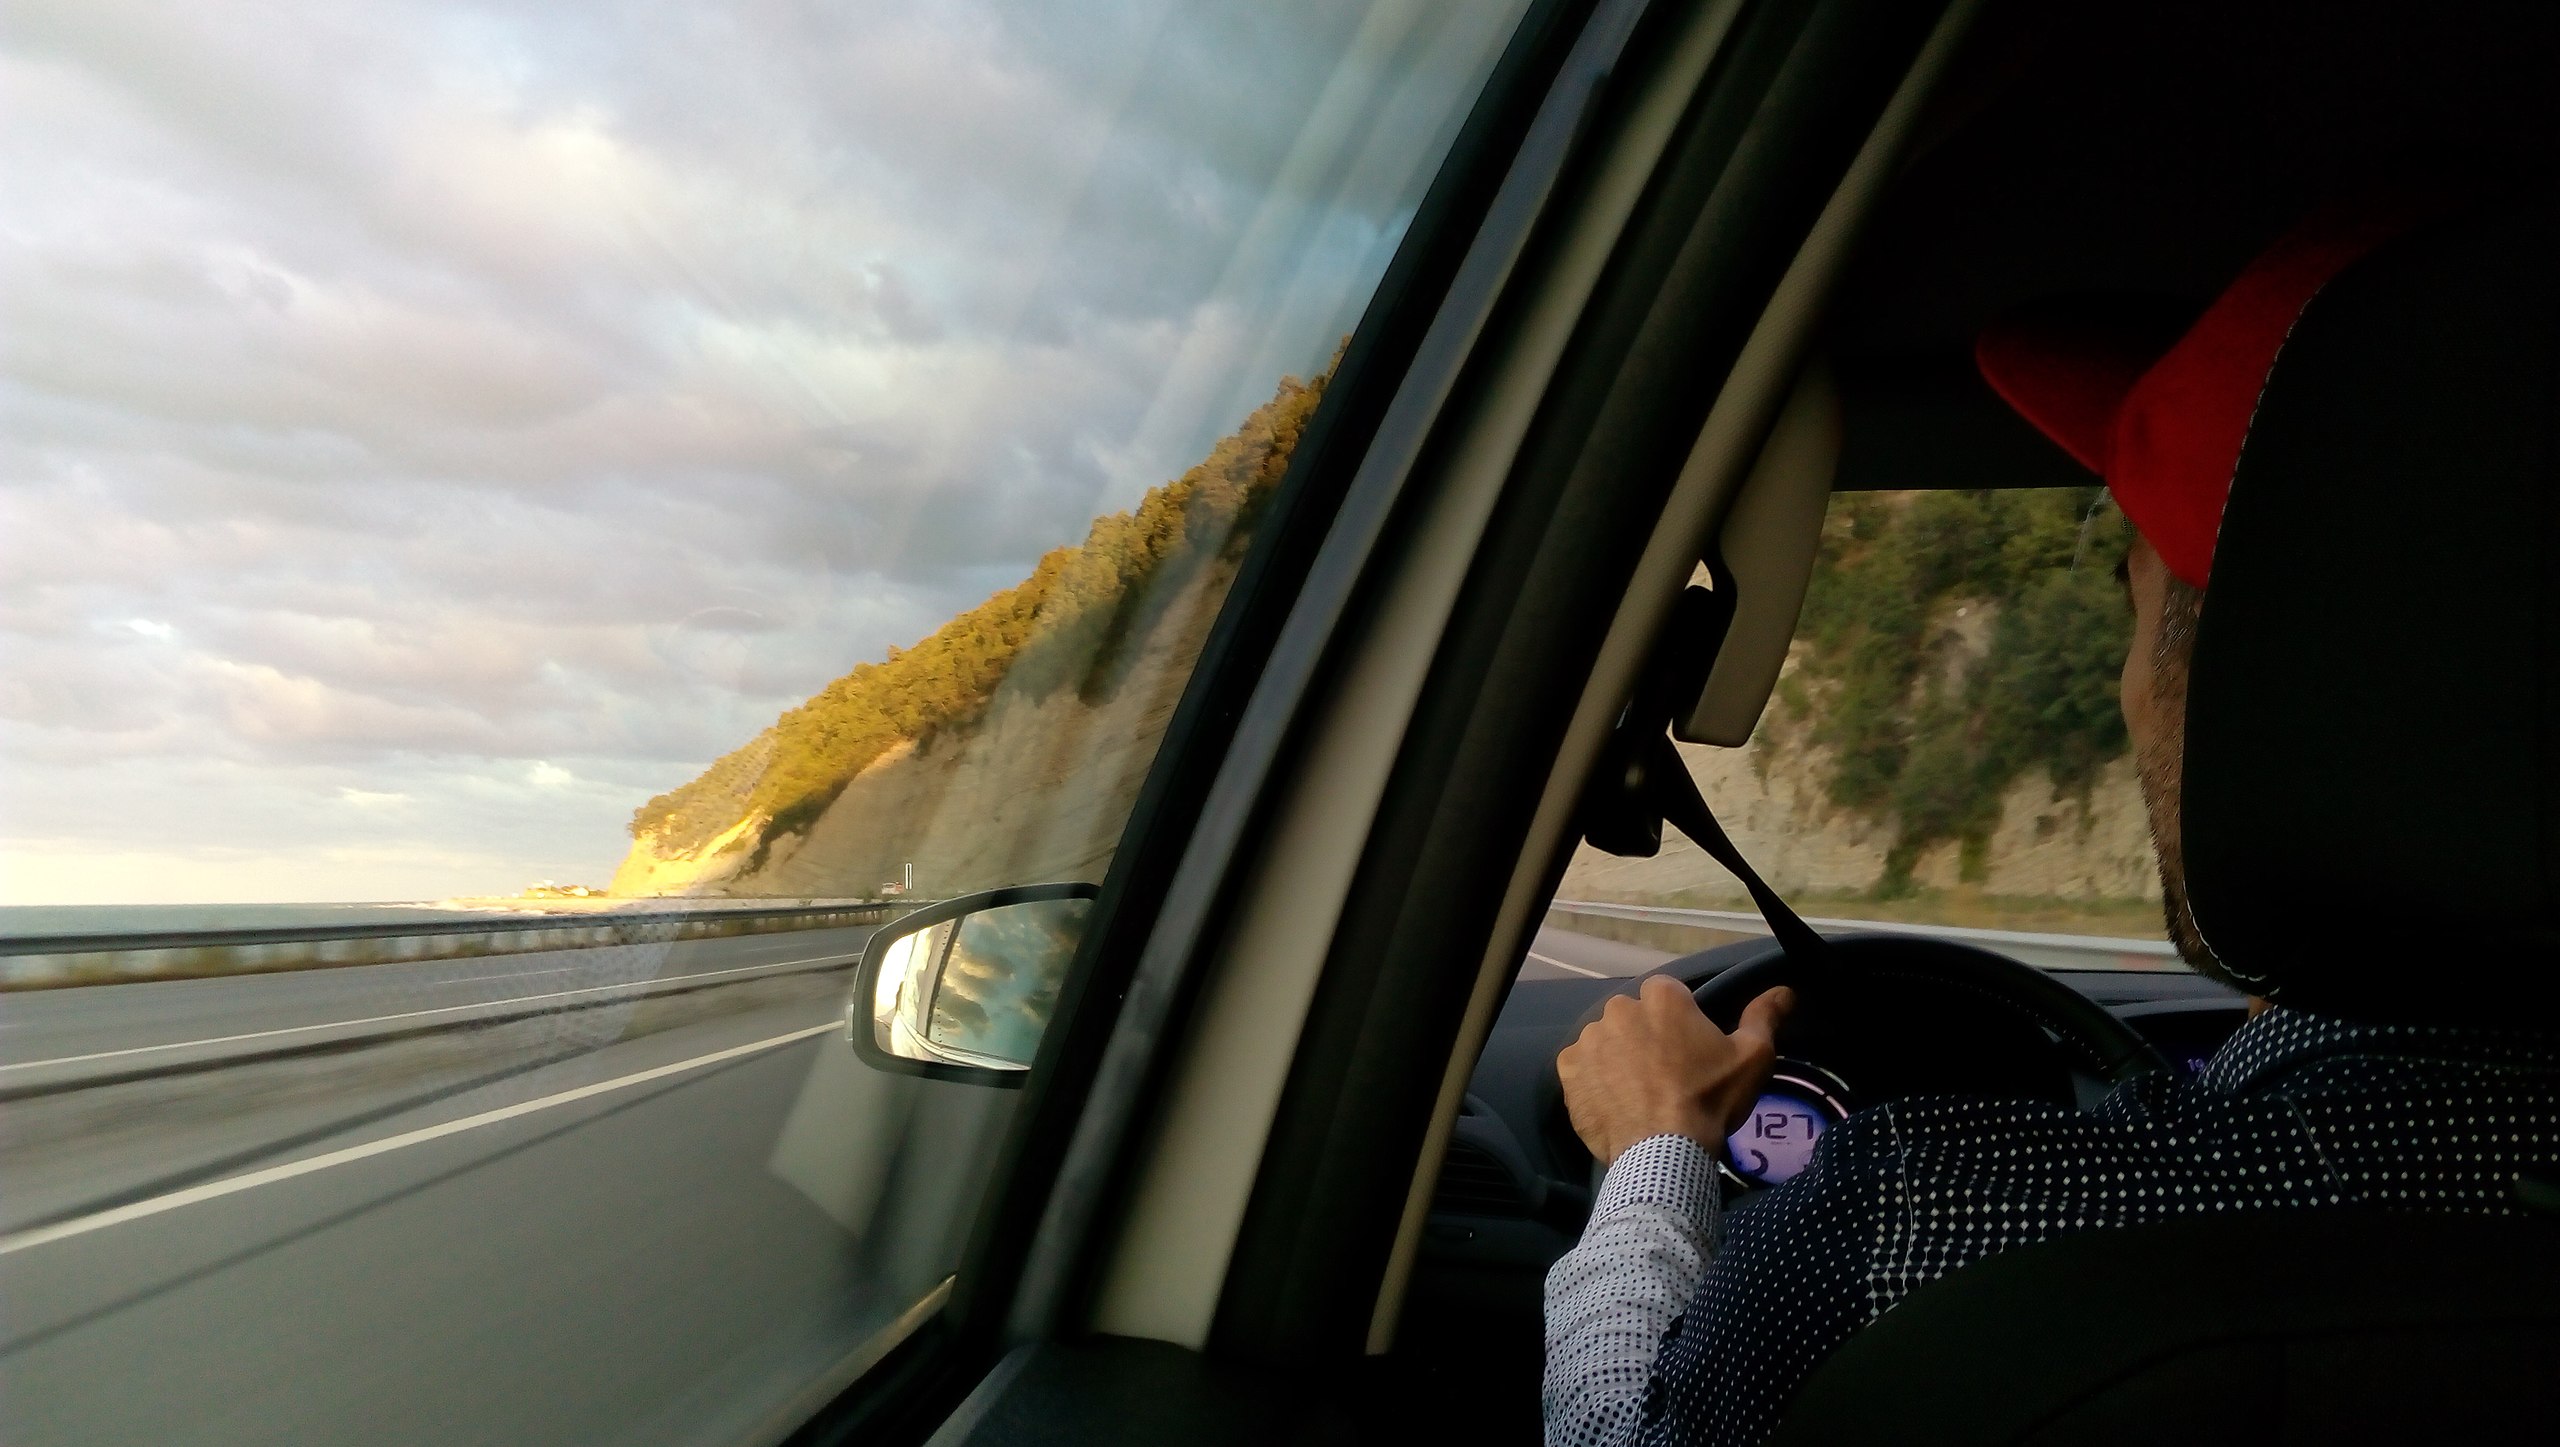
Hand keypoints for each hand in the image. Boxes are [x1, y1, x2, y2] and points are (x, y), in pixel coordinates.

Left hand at [1556, 975, 1794, 1164]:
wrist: (1663, 1151)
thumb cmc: (1710, 1099)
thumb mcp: (1752, 1058)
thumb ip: (1765, 1016)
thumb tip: (1785, 991)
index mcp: (1662, 997)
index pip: (1669, 996)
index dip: (1680, 1023)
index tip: (1689, 1052)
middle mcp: (1619, 1008)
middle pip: (1635, 1017)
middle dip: (1647, 1039)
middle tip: (1666, 1075)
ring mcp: (1589, 1038)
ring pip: (1607, 1042)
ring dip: (1619, 1059)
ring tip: (1640, 1094)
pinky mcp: (1569, 1070)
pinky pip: (1583, 1068)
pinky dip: (1595, 1082)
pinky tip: (1616, 1104)